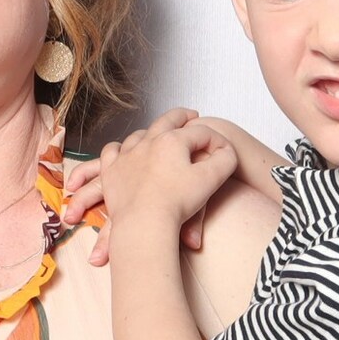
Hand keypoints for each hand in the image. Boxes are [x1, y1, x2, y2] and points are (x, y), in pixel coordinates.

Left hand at [96, 113, 236, 242]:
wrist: (144, 224)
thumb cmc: (176, 203)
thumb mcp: (211, 179)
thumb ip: (225, 160)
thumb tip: (226, 151)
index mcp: (172, 141)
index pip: (200, 132)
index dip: (216, 139)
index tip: (223, 149)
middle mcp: (147, 142)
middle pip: (167, 121)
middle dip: (182, 117)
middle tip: (191, 115)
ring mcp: (126, 155)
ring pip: (139, 134)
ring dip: (151, 132)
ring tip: (158, 135)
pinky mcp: (111, 171)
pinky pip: (112, 151)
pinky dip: (120, 149)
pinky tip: (125, 152)